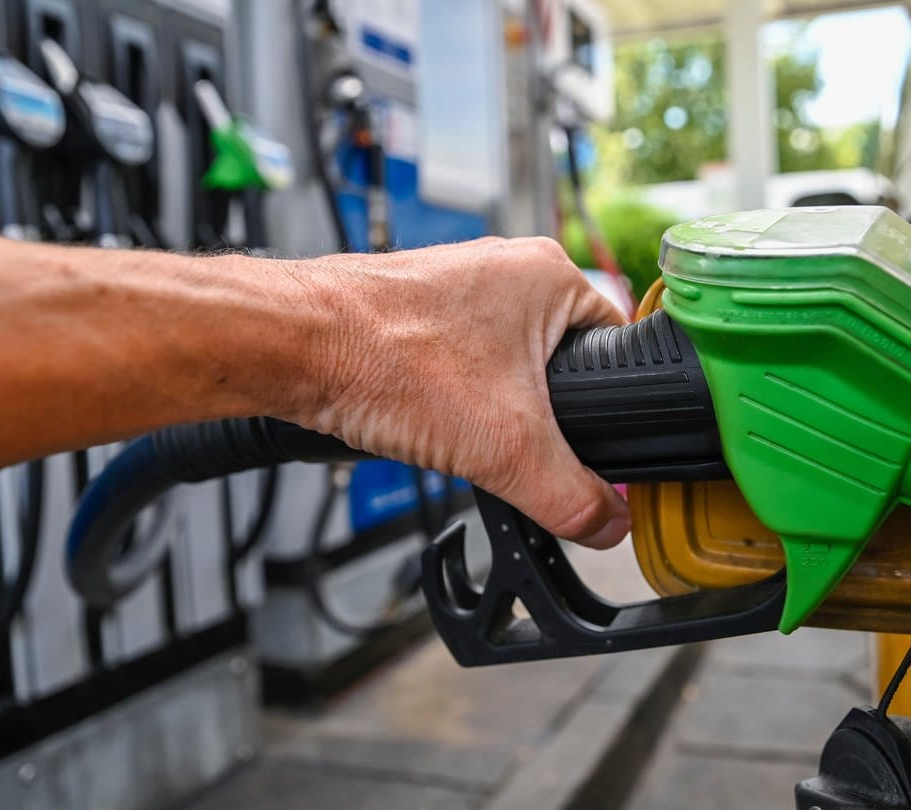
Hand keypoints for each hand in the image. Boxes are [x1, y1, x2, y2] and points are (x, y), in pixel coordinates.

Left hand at [285, 236, 631, 548]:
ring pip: (507, 368)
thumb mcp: (507, 448)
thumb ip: (571, 496)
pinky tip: (429, 416)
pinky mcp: (418, 308)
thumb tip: (608, 524)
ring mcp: (459, 284)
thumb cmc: (384, 357)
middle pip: (561, 364)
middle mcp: (509, 268)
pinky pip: (459, 363)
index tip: (589, 448)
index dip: (610, 409)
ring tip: (462, 426)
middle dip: (540, 416)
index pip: (619, 350)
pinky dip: (449, 397)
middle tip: (510, 442)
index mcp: (553, 274)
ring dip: (491, 409)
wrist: (292, 345)